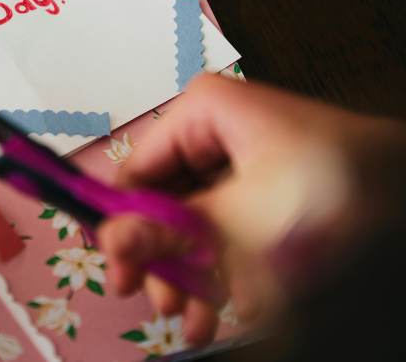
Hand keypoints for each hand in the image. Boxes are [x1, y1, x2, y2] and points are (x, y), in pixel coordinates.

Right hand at [98, 74, 405, 345]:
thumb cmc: (330, 191)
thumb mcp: (239, 221)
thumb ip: (168, 236)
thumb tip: (107, 244)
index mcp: (199, 115)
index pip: (136, 173)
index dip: (123, 229)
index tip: (122, 278)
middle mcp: (213, 134)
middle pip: (164, 203)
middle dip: (165, 262)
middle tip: (165, 307)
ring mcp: (240, 161)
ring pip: (194, 223)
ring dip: (194, 276)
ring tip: (199, 322)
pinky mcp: (263, 188)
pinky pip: (227, 228)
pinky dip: (225, 268)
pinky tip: (229, 307)